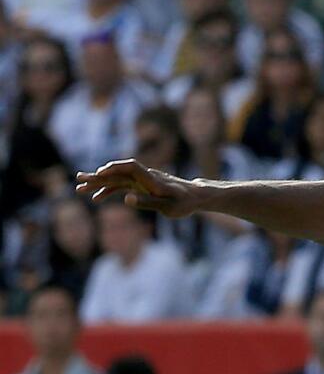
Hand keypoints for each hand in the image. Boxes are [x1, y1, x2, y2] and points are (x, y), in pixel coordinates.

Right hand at [75, 159, 203, 217]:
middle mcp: (144, 176)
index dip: (114, 169)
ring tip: (80, 190)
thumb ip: (147, 202)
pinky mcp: (142, 185)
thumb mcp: (167, 206)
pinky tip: (97, 198)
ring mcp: (141, 180)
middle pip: (118, 173)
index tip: (99, 173)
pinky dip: (110, 190)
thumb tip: (126, 198)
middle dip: (98, 177)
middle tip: (79, 180)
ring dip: (99, 184)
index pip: (130, 167)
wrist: (195, 197)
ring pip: (117, 180)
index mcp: (151, 178)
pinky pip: (122, 186)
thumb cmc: (184, 202)